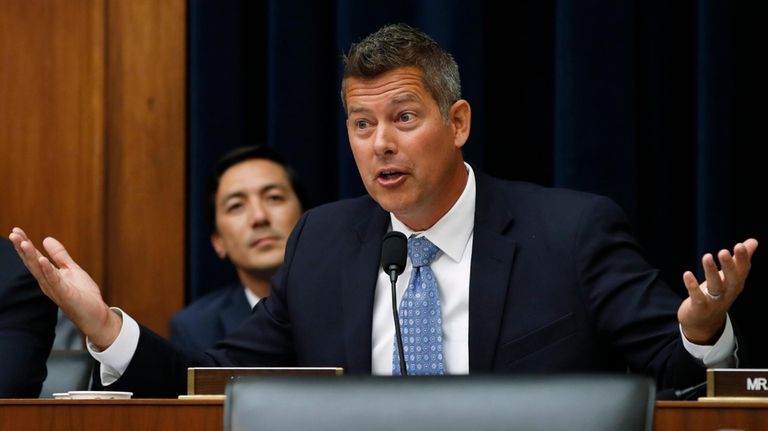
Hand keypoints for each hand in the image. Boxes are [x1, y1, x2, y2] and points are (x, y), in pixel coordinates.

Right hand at [8, 227, 121, 349]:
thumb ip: (60, 256)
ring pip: (40, 271)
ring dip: (31, 256)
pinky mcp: (66, 295)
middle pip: (32, 263)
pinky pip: (55, 282)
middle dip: (22, 248)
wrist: (96, 315)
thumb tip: (46, 239)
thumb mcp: (71, 270)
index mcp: (48, 276)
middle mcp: (47, 283)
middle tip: (13, 233)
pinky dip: (48, 271)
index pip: (34, 258)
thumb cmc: (83, 295)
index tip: (16, 230)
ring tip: (23, 242)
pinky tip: (42, 260)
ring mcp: (55, 289)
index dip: (25, 245)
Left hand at [678, 238, 757, 344]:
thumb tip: (753, 241)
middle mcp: (728, 293)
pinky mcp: (699, 307)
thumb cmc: (718, 294)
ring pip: (715, 287)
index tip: (741, 245)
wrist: (704, 323)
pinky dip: (692, 286)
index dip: (743, 259)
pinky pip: (697, 297)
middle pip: (732, 279)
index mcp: (736, 284)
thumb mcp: (730, 278)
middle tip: (724, 251)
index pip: (743, 271)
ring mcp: (714, 301)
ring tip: (707, 256)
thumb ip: (740, 260)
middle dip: (729, 266)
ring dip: (711, 272)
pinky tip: (687, 274)